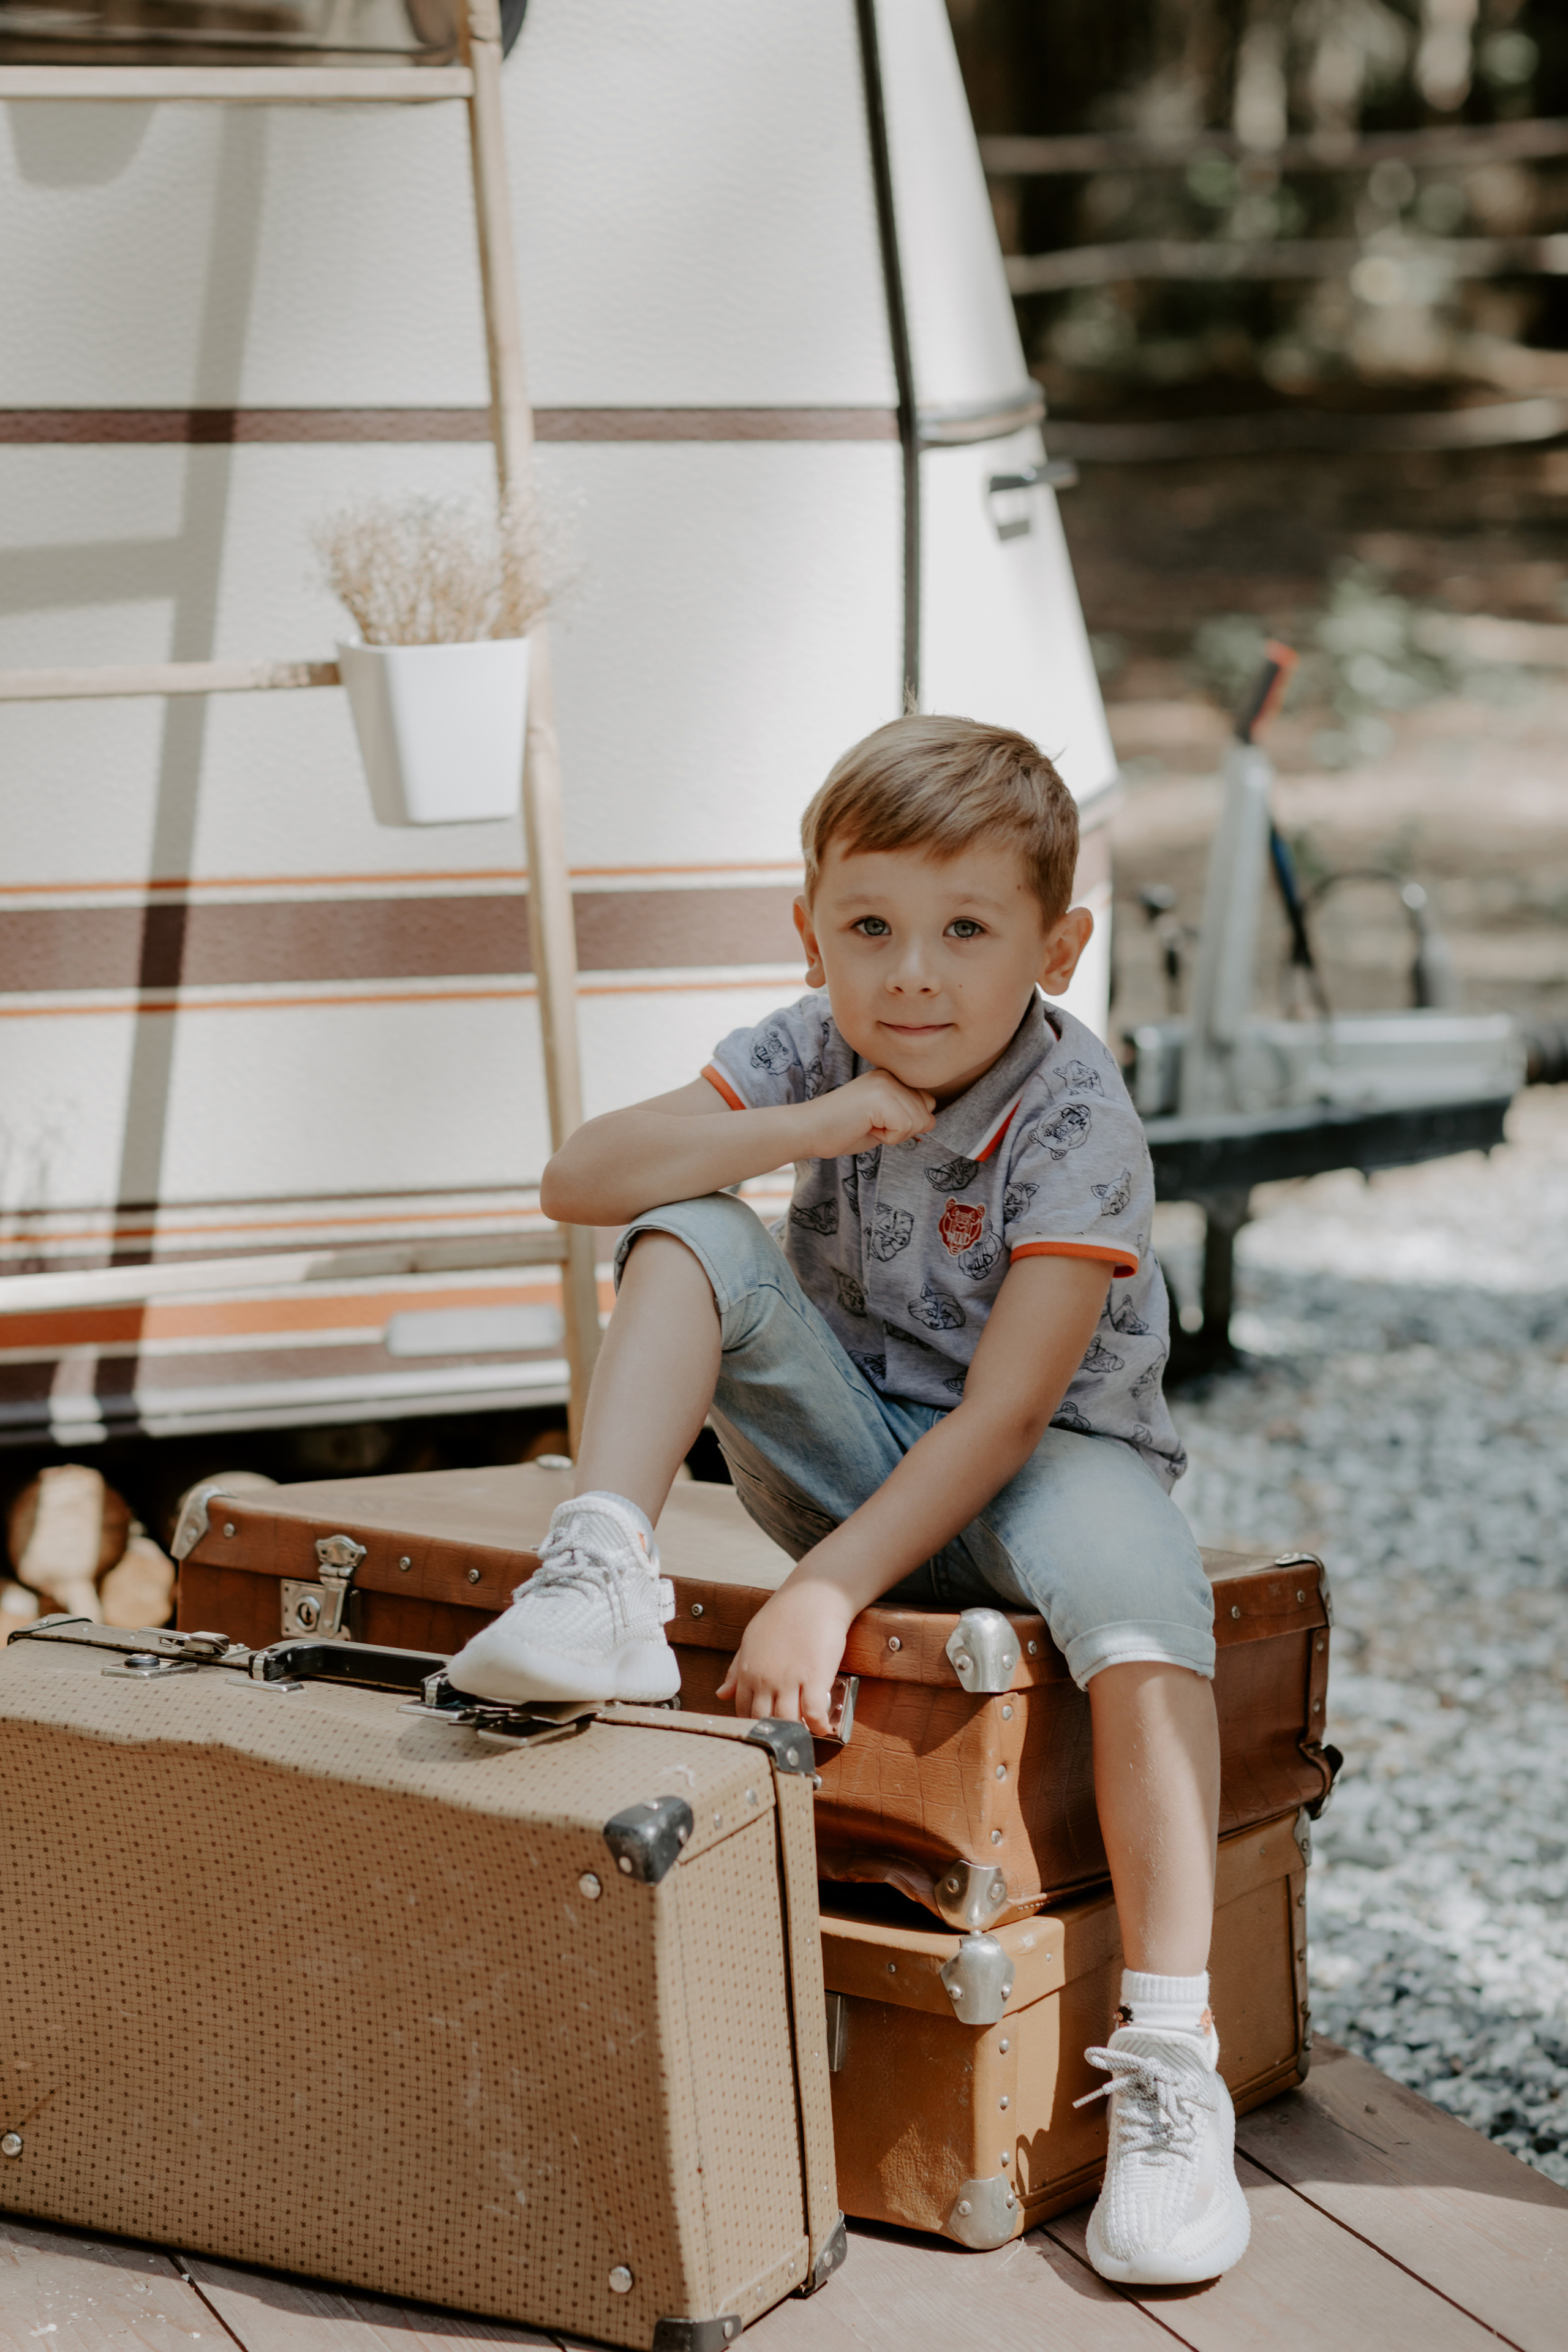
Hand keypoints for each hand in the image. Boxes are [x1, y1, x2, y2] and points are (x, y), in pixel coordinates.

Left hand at [716, 1579, 855, 1735]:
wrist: (813, 1596)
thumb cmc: (783, 1615)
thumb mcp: (751, 1640)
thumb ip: (736, 1670)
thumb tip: (721, 1694)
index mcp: (748, 1671)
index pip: (743, 1710)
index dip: (754, 1723)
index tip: (766, 1728)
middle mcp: (766, 1679)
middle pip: (764, 1720)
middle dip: (773, 1733)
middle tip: (785, 1737)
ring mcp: (790, 1679)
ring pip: (788, 1721)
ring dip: (796, 1732)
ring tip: (804, 1733)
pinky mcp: (815, 1677)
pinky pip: (814, 1713)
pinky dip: (819, 1725)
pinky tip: (823, 1726)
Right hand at [801, 1068, 935, 1160]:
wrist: (807, 1130)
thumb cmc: (839, 1130)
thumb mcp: (881, 1121)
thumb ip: (906, 1117)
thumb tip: (932, 1121)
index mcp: (890, 1077)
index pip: (925, 1103)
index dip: (905, 1123)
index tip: (875, 1122)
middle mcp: (890, 1075)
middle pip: (926, 1113)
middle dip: (902, 1130)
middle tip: (870, 1125)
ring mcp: (886, 1084)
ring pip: (919, 1122)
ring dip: (894, 1134)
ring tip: (866, 1125)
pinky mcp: (881, 1098)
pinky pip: (906, 1128)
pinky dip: (888, 1138)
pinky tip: (866, 1128)